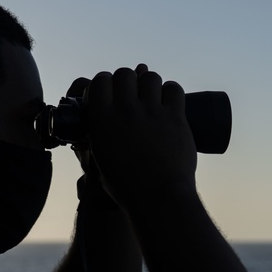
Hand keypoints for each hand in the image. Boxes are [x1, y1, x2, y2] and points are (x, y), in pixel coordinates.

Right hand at [85, 64, 197, 210]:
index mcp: (102, 120)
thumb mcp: (100, 161)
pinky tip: (170, 101)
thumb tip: (96, 130)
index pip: (100, 80)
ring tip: (153, 97)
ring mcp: (151, 112)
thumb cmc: (127, 186)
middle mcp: (125, 110)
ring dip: (151, 84)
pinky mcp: (175, 117)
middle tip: (134, 95)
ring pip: (150, 77)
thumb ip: (98, 139)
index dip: (106, 83)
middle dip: (128, 80)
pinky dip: (172, 92)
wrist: (158, 197)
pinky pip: (174, 89)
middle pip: (124, 74)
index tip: (111, 92)